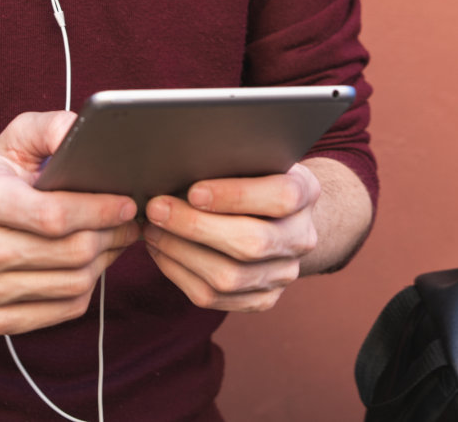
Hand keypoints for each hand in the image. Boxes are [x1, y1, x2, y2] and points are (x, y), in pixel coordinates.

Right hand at [0, 111, 139, 334]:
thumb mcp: (12, 143)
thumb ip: (50, 128)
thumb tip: (82, 131)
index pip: (54, 215)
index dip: (100, 210)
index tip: (127, 203)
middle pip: (70, 252)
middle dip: (111, 235)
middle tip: (128, 221)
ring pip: (74, 283)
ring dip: (105, 261)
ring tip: (113, 240)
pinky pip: (65, 310)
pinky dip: (88, 287)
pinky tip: (89, 265)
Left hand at [141, 163, 322, 311]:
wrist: (279, 215)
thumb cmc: (254, 175)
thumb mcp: (254, 158)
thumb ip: (230, 161)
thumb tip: (178, 164)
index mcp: (306, 193)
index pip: (280, 196)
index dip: (236, 195)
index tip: (194, 190)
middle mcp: (301, 238)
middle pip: (251, 244)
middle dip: (195, 227)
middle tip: (156, 209)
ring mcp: (284, 274)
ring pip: (228, 278)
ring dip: (180, 253)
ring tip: (152, 229)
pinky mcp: (262, 299)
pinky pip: (213, 298)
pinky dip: (179, 273)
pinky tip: (161, 251)